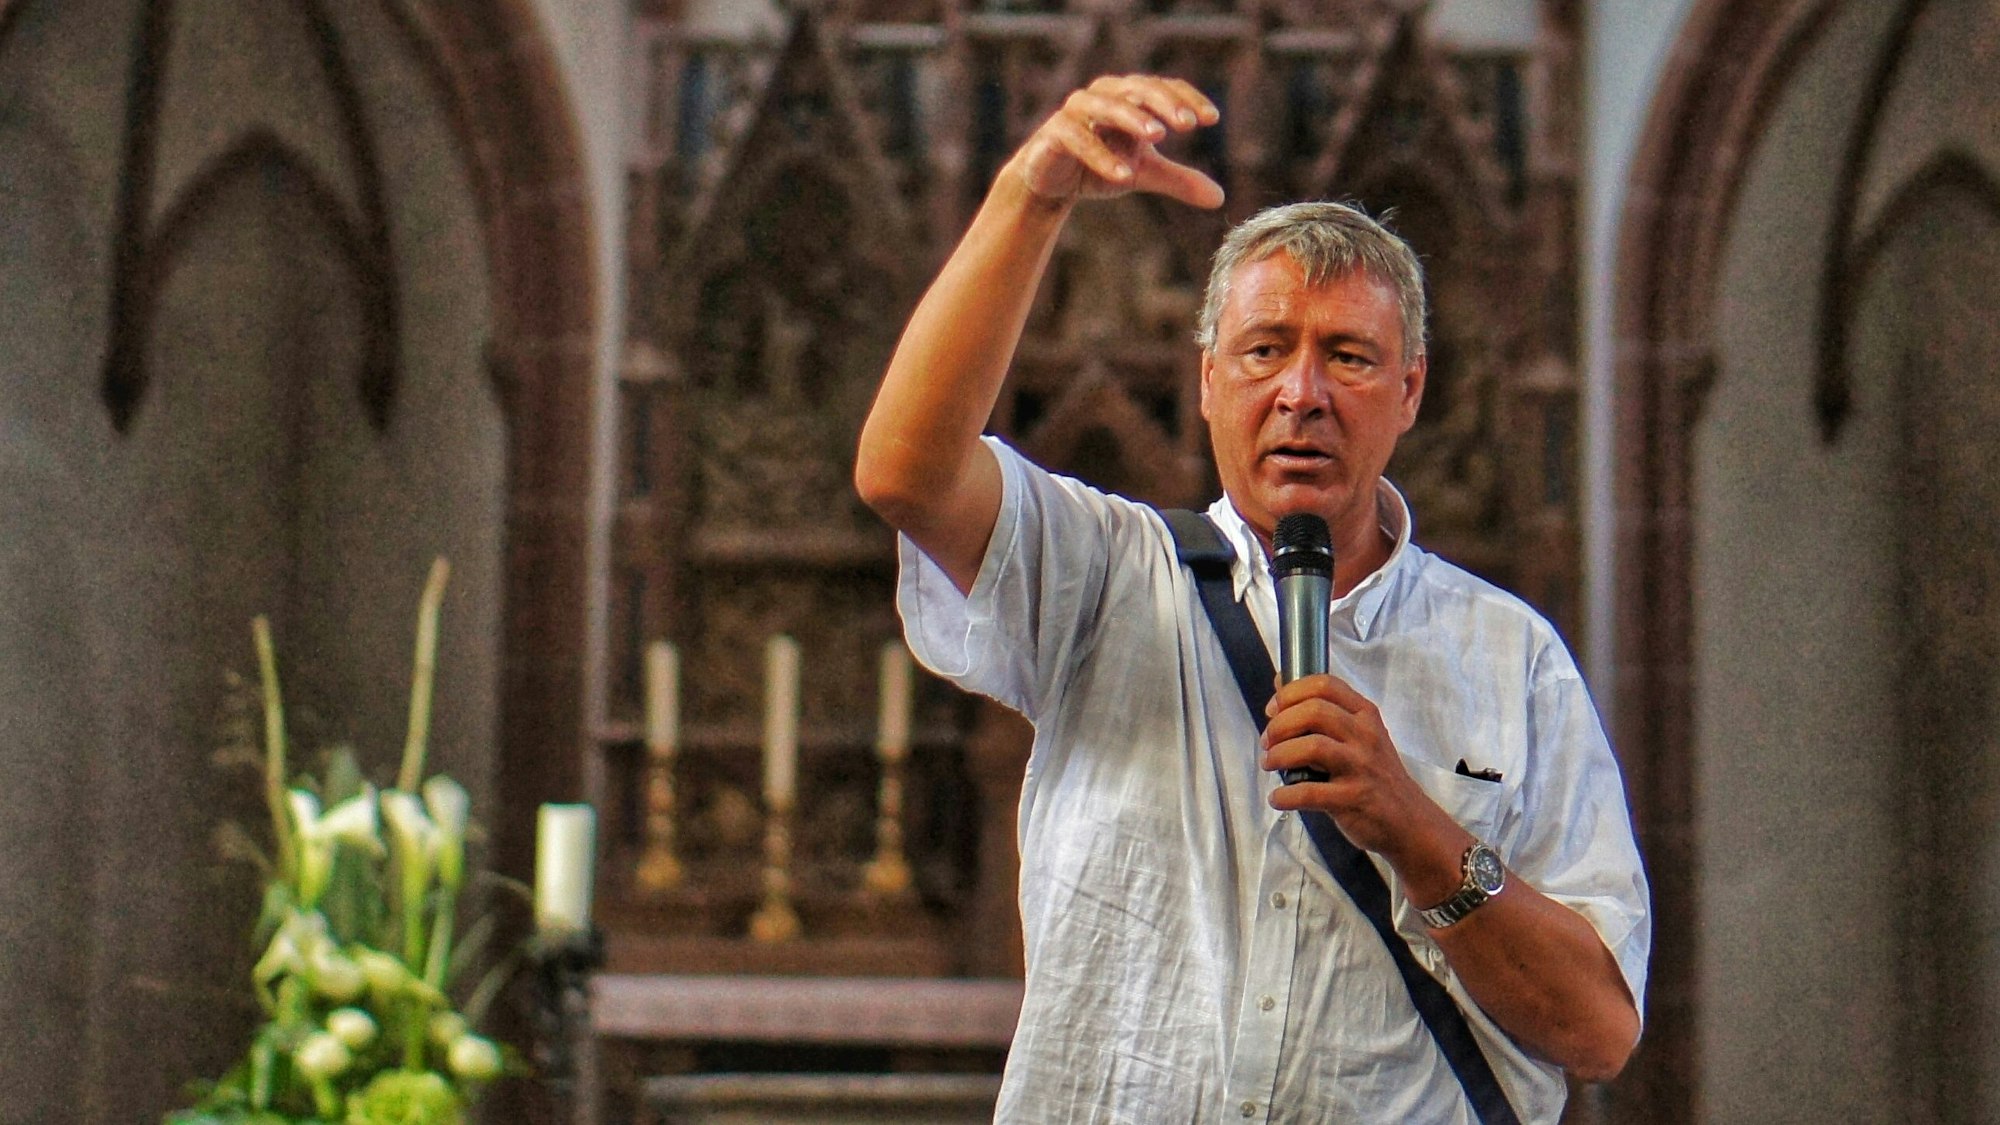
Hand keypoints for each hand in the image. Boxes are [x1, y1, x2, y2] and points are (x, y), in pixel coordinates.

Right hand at [1006, 75, 1224, 208]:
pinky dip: (1101, 155)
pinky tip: (1124, 174)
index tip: (1211, 119)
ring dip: (1133, 118)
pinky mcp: (1054, 133)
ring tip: (1158, 136)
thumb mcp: (1144, 173)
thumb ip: (1178, 180)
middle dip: (1164, 104)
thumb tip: (1219, 198)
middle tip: (1188, 124)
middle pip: (1137, 89)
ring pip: (1107, 106)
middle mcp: (1103, 96)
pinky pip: (1079, 139)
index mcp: (1128, 97)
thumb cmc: (1099, 166)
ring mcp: (1076, 111)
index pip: (1162, 89)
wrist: (1051, 183)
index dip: (1186, 99)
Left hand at [1260, 674, 1460, 860]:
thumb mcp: (1361, 736)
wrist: (1409, 821)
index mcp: (1365, 715)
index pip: (1325, 685)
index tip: (1273, 709)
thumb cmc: (1376, 775)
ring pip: (1312, 746)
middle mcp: (1365, 736)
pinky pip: (1309, 793)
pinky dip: (1285, 796)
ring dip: (1279, 755)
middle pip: (1314, 711)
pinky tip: (1278, 798)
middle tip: (1267, 742)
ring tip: (1270, 764)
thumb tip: (1280, 683)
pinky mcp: (1353, 799)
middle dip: (1280, 725)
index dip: (1290, 693)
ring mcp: (1361, 767)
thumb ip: (1326, 712)